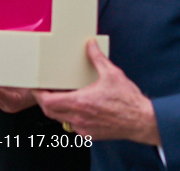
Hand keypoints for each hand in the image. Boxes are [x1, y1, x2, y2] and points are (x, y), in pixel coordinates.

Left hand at [33, 40, 159, 144]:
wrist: (143, 122)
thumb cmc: (129, 101)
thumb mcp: (112, 74)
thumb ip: (97, 58)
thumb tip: (90, 44)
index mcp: (80, 102)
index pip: (48, 102)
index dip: (38, 94)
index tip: (36, 86)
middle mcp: (79, 118)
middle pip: (50, 112)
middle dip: (43, 101)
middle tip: (44, 90)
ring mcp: (84, 128)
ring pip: (60, 120)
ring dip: (56, 109)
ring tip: (58, 97)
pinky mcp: (91, 135)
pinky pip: (72, 126)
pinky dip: (68, 117)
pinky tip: (75, 108)